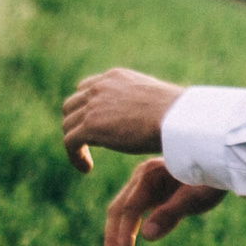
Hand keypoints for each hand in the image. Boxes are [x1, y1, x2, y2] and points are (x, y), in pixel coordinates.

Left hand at [60, 67, 185, 171]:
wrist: (176, 118)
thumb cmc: (177, 114)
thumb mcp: (155, 100)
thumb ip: (141, 104)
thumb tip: (150, 117)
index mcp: (115, 77)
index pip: (88, 88)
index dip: (87, 108)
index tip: (97, 127)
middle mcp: (100, 86)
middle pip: (72, 105)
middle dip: (76, 124)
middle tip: (88, 144)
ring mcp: (93, 105)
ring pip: (68, 125)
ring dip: (74, 143)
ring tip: (86, 160)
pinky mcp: (91, 125)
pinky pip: (70, 142)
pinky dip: (75, 156)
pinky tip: (86, 168)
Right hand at [102, 158, 227, 245]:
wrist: (218, 164)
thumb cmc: (209, 181)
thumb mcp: (195, 199)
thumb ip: (170, 214)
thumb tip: (147, 236)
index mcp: (150, 176)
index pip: (129, 208)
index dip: (124, 234)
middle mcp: (141, 177)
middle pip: (118, 210)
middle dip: (113, 239)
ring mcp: (142, 183)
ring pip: (120, 212)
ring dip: (116, 238)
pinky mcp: (148, 191)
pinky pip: (130, 212)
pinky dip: (126, 231)